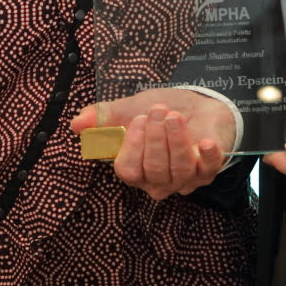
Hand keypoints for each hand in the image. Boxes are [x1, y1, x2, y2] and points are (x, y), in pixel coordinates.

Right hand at [70, 88, 233, 198]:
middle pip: (154, 170)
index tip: (137, 119)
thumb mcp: (130, 108)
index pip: (128, 171)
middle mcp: (159, 181)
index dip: (132, 147)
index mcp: (136, 169)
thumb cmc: (161, 112)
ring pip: (179, 169)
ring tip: (175, 116)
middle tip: (158, 111)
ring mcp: (185, 179)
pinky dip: (208, 156)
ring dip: (177, 140)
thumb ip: (104, 116)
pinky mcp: (209, 171)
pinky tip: (205, 141)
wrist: (197, 105)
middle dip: (156, 138)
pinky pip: (209, 170)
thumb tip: (76, 124)